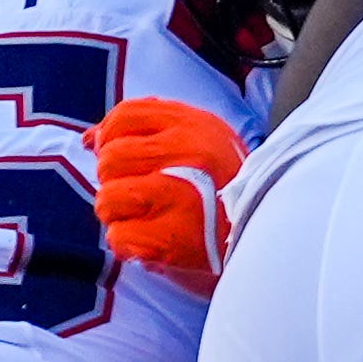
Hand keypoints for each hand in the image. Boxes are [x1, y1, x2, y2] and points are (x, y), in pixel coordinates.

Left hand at [95, 96, 248, 298]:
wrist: (273, 238)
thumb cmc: (231, 191)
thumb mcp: (204, 144)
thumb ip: (150, 132)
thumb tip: (89, 139)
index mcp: (194, 126)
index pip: (125, 116)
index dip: (108, 137)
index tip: (114, 157)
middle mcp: (186, 154)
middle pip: (110, 159)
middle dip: (115, 181)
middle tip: (141, 197)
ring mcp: (177, 195)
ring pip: (108, 199)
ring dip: (120, 215)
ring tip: (148, 219)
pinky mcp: (171, 237)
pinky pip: (118, 236)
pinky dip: (129, 245)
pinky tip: (153, 243)